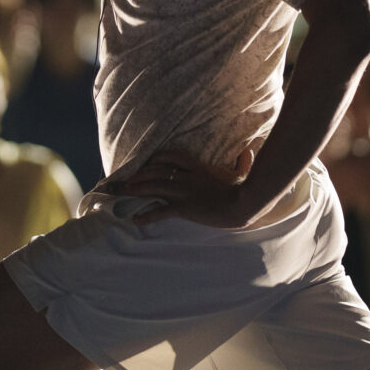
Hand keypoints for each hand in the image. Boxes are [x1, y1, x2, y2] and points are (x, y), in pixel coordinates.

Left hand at [98, 146, 259, 228]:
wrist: (244, 204)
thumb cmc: (244, 189)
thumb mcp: (242, 172)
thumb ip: (243, 161)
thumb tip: (250, 149)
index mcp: (198, 167)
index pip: (171, 156)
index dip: (155, 159)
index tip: (146, 163)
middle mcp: (187, 177)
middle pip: (156, 171)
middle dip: (136, 176)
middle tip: (120, 180)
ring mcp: (185, 192)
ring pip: (153, 187)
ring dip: (134, 190)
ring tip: (119, 194)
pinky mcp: (185, 207)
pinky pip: (161, 211)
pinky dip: (146, 215)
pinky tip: (134, 219)